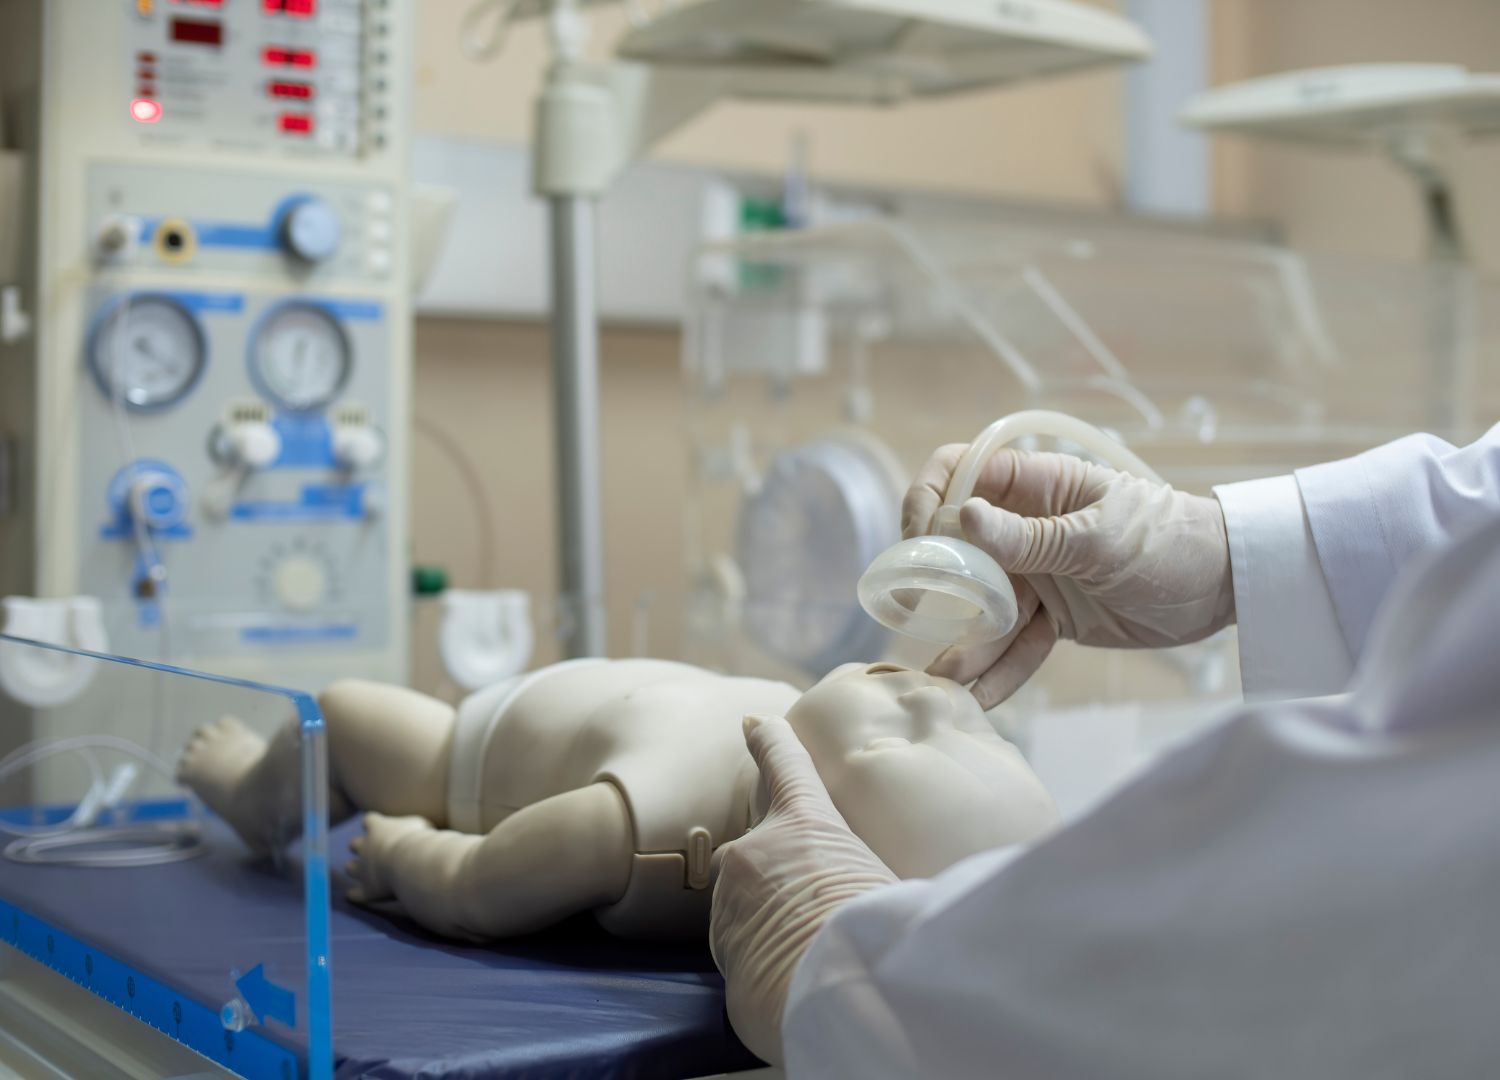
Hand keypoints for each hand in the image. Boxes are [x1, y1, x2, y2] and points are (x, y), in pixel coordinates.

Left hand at [346, 812, 433, 904]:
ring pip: (350, 868)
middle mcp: (365, 846)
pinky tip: (362, 894)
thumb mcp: (421, 824)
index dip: (375, 824)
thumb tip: (414, 829)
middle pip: (354, 844)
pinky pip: (355, 894)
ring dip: (357, 869)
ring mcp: (363, 869)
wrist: (415, 864)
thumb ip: (411, 825)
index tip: (384, 828)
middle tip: (375, 851)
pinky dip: (357, 894)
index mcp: (378, 827)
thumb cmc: (422, 841)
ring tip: (368, 873)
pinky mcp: (367, 889)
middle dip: (362, 847)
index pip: (370, 820)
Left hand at [710, 716, 897, 1065]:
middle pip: (757, 844)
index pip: (783, 762)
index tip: (752, 724)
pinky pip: (742, 946)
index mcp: (806, 820)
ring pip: (744, 899)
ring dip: (769, 915)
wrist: (840, 1000)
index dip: (768, 739)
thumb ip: (869, 867)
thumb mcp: (893, 882)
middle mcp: (756, 850)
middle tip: (812, 896)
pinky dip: (764, 957)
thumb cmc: (883, 934)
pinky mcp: (723, 951)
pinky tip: (797, 980)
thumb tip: (902, 873)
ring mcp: (730, 901)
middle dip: (774, 864)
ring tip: (815, 950)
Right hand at [903, 446, 1233, 707]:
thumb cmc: (1170, 539)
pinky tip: (978, 698)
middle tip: (916, 616)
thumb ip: (1030, 536)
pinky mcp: (1053, 617)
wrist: (1229, 587)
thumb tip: (961, 518)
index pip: (957, 473)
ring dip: (963, 642)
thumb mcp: (1100, 538)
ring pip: (982, 606)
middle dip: (934, 584)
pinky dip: (999, 670)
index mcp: (1035, 485)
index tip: (918, 542)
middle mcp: (1025, 526)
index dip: (928, 500)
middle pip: (958, 547)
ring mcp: (1037, 573)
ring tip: (944, 681)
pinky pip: (1015, 643)